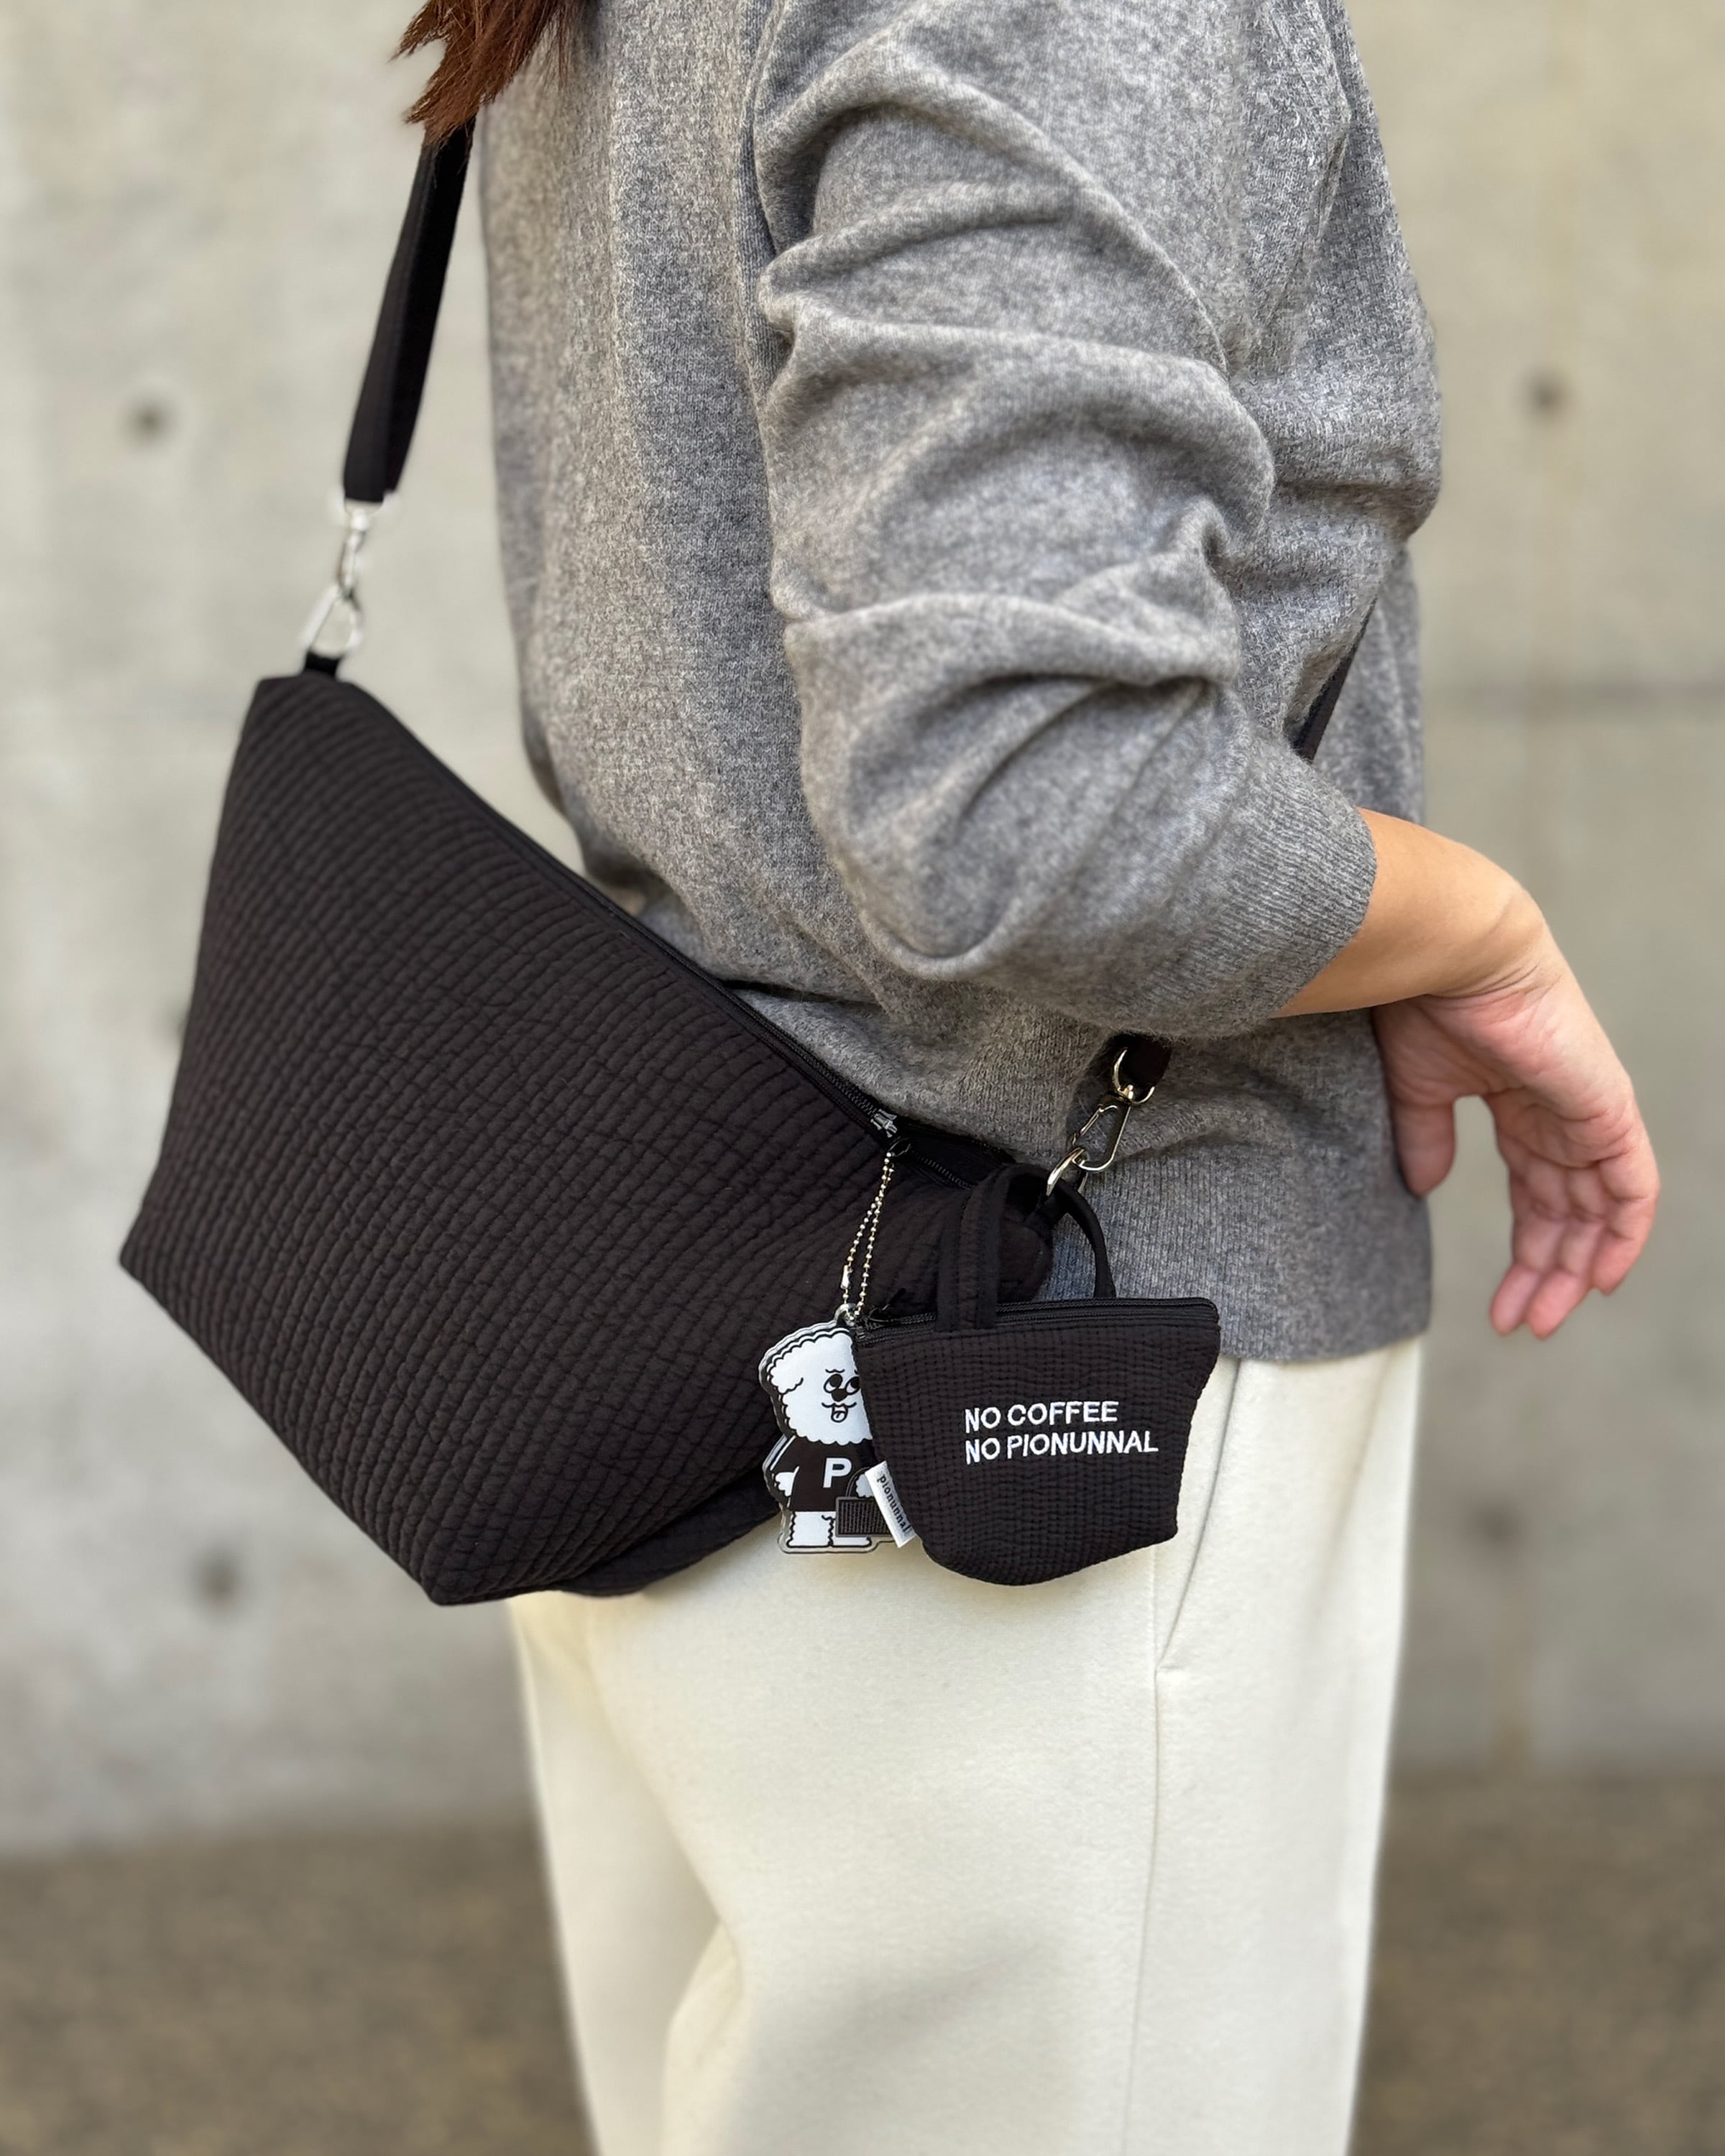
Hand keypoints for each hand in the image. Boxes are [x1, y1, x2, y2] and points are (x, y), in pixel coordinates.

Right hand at [1281, 812, 1657, 1336]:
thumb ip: (1426, 1139)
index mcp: (1520, 1104)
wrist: (1451, 956)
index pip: (1535, 1194)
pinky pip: (1632, 1189)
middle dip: (1547, 1274)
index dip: (1521, 1250)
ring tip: (1541, 1317)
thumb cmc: (1424, 1003)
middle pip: (1567, 1213)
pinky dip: (1623, 1235)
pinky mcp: (1607, 1110)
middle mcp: (1562, 1114)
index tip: (1500, 1305)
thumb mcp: (1417, 1089)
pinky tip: (1601, 1278)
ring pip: (1599, 1212)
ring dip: (1575, 1271)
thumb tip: (1422, 1188)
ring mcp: (1589, 1113)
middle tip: (1520, 1324)